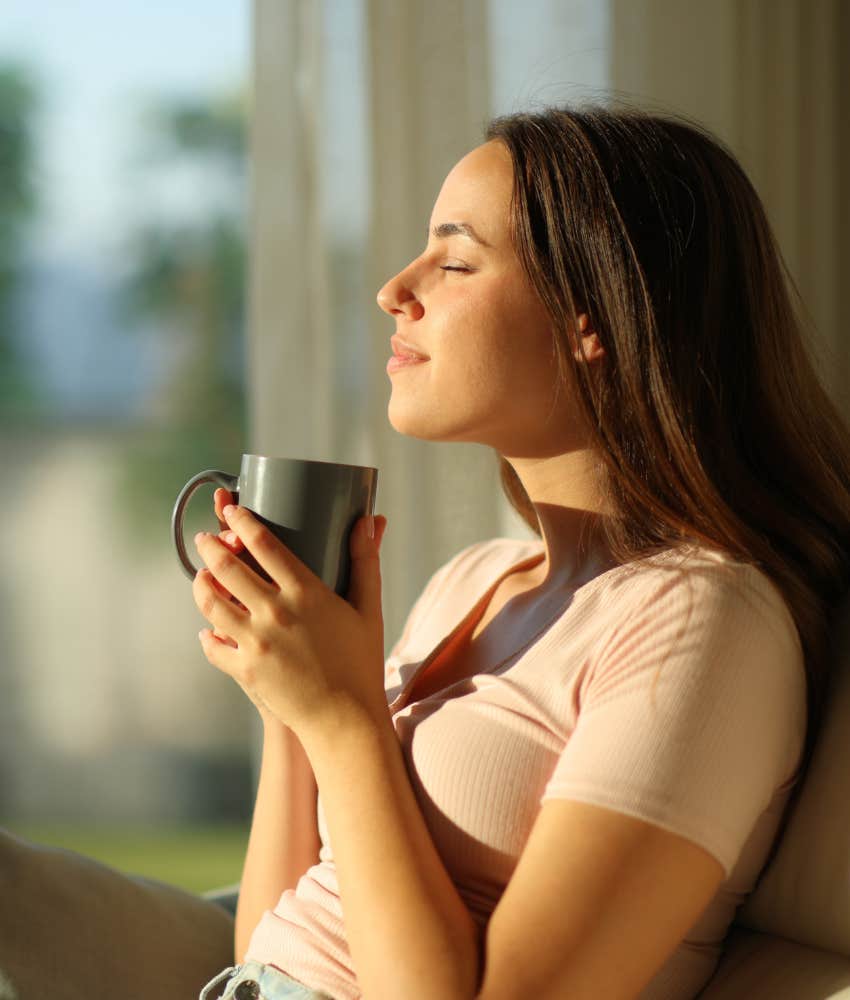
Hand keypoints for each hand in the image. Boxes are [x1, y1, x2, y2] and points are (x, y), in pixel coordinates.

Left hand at [192, 504, 388, 734]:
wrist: (346, 719)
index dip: (242, 521)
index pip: (264, 544)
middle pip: (228, 567)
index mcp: (306, 593)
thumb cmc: (361, 661)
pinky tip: (207, 628)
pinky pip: (213, 645)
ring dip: (200, 583)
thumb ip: (366, 561)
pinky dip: (206, 635)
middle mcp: (276, 613)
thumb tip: (369, 520)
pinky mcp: (245, 670)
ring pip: (211, 602)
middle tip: (205, 538)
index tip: (231, 510)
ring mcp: (256, 643)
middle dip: (210, 546)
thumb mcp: (368, 608)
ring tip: (200, 575)